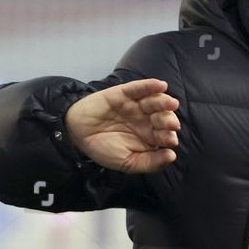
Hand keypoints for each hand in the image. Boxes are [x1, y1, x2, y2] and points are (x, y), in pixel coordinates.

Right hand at [64, 79, 180, 173]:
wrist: (77, 134)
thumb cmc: (103, 148)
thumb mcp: (127, 162)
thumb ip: (150, 163)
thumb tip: (172, 156)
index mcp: (149, 137)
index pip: (165, 135)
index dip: (169, 136)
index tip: (170, 140)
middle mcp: (146, 120)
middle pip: (163, 117)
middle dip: (168, 120)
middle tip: (171, 124)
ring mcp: (136, 106)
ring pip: (154, 102)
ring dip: (164, 102)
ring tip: (171, 104)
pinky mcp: (124, 93)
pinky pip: (139, 88)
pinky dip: (150, 85)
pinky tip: (161, 85)